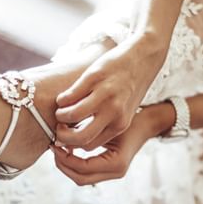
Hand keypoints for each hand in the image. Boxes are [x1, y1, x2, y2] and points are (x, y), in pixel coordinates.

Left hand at [51, 104, 173, 184]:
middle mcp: (115, 173)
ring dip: (67, 165)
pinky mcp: (109, 170)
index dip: (65, 158)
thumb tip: (62, 138)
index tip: (55, 142)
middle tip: (53, 146)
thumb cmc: (130, 120)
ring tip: (58, 147)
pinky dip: (75, 163)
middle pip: (80, 179)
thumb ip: (88, 133)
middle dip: (63, 164)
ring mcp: (113, 174)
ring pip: (82, 178)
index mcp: (117, 164)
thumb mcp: (109, 124)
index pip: (83, 168)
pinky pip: (87, 173)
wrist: (146, 123)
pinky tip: (68, 148)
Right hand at [55, 32, 167, 149]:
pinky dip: (62, 99)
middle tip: (58, 127)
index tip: (66, 136)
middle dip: (63, 136)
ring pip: (73, 115)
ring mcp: (104, 94)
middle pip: (81, 137)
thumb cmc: (130, 87)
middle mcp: (114, 111)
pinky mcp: (95, 77)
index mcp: (120, 124)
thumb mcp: (124, 111)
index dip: (72, 144)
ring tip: (60, 111)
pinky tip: (63, 97)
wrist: (144, 58)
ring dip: (61, 115)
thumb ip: (106, 123)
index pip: (89, 145)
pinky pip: (71, 94)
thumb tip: (78, 137)